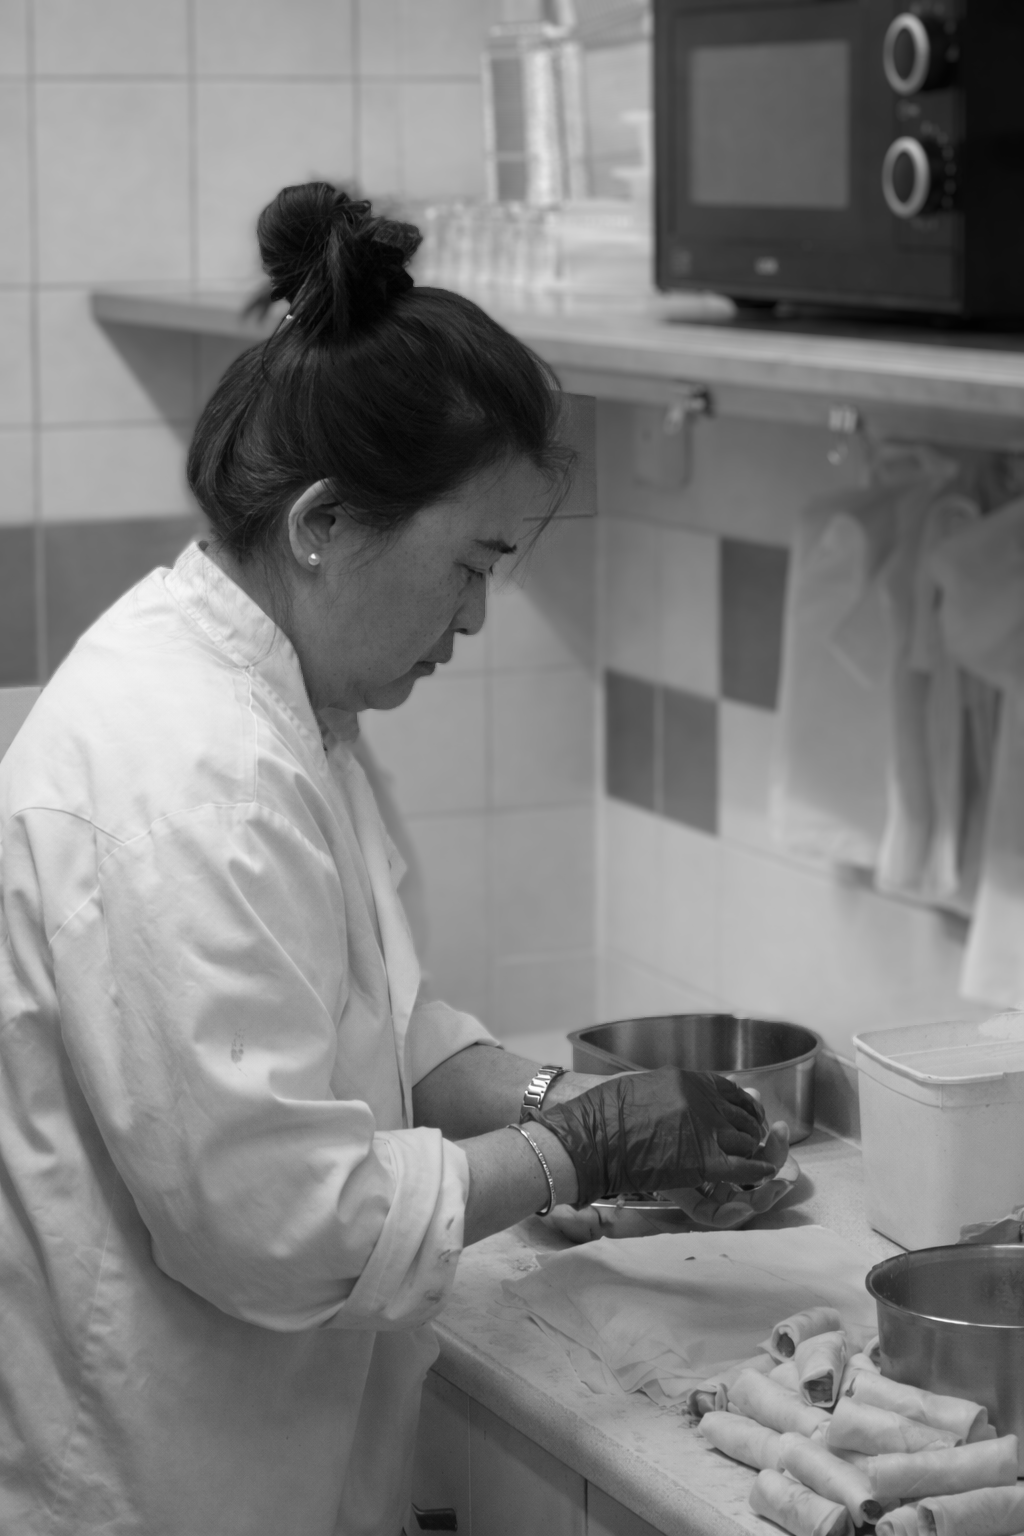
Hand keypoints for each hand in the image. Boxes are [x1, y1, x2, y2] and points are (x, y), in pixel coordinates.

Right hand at [523, 1067, 776, 1207]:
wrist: (592, 1137)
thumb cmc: (607, 1111)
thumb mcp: (645, 1086)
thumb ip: (674, 1091)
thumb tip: (687, 1097)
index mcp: (690, 1081)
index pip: (731, 1091)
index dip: (745, 1106)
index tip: (749, 1116)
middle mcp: (702, 1101)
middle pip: (743, 1116)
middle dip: (753, 1130)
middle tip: (756, 1141)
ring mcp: (705, 1129)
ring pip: (746, 1141)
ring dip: (754, 1150)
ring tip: (757, 1157)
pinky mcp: (703, 1160)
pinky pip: (743, 1166)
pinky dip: (757, 1170)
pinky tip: (763, 1173)